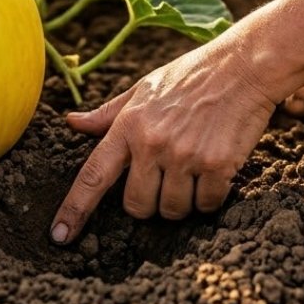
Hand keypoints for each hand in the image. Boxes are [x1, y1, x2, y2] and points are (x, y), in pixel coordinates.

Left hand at [50, 38, 277, 243]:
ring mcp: (185, 156)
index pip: (93, 175)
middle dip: (149, 201)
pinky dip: (211, 196)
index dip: (74, 209)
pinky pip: (206, 205)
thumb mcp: (144, 88)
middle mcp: (153, 143)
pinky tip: (215, 169)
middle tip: (166, 175)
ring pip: (172, 210)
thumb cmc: (191, 75)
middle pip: (137, 206)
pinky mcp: (217, 165)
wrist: (244, 66)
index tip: (59, 237)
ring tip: (193, 167)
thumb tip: (72, 122)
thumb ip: (109, 114)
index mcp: (130, 124)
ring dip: (182, 200)